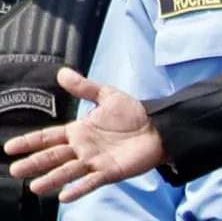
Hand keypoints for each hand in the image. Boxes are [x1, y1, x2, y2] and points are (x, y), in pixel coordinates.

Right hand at [3, 67, 165, 201]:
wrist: (159, 126)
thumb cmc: (133, 114)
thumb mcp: (108, 96)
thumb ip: (85, 87)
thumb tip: (62, 72)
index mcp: (78, 131)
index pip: (48, 137)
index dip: (29, 142)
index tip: (9, 147)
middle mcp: (82, 149)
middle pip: (53, 157)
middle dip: (34, 163)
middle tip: (15, 170)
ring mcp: (94, 162)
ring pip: (68, 171)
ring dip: (52, 179)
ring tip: (36, 187)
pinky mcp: (109, 172)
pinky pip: (91, 181)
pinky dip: (78, 189)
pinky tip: (65, 195)